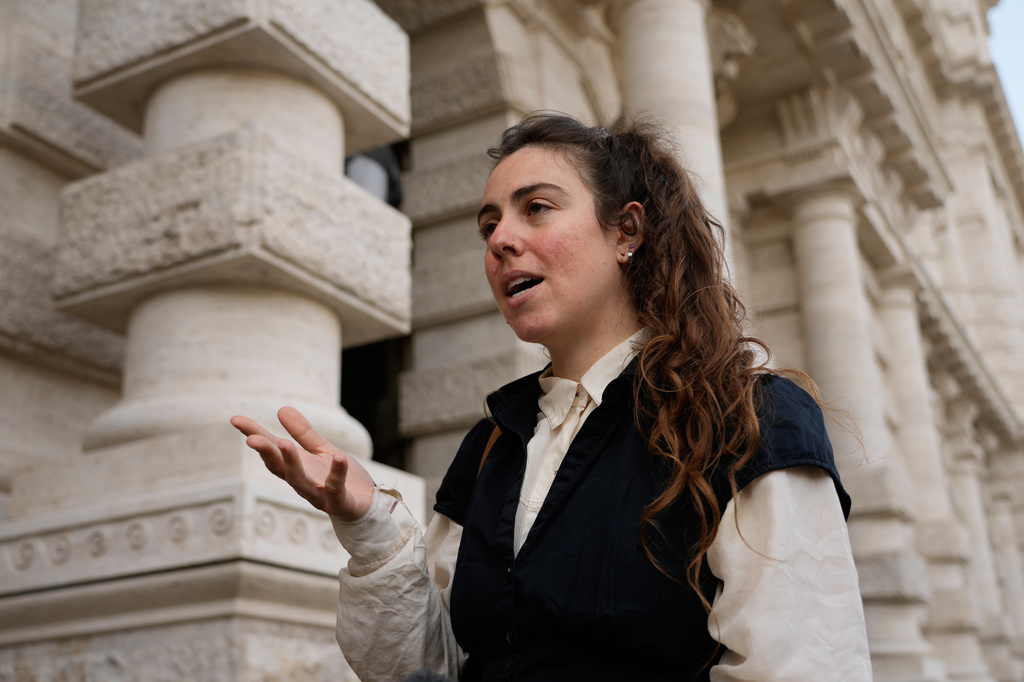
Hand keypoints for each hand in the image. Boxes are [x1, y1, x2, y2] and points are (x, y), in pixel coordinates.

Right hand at [231, 407, 375, 520]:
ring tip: (284, 443)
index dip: (254, 435)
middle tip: (252, 439)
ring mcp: (320, 494)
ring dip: (291, 463)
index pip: (272, 450)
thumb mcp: (321, 451)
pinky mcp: (340, 502)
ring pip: (300, 481)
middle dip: (266, 453)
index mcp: (297, 467)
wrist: (369, 505)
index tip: (236, 419)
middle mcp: (303, 482)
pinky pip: (336, 488)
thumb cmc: (343, 478)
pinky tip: (339, 457)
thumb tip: (282, 409)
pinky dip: (337, 474)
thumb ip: (303, 433)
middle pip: (279, 468)